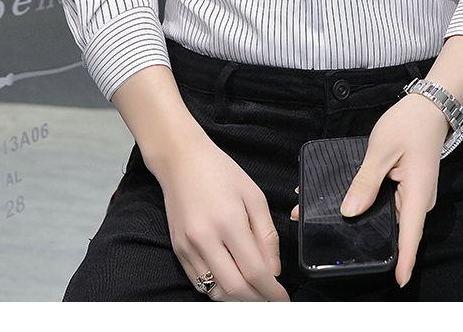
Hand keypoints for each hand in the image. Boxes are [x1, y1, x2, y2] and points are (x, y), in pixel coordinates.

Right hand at [152, 129, 289, 301]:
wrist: (182, 160)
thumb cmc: (220, 172)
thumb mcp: (253, 195)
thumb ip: (267, 233)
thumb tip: (274, 268)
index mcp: (229, 222)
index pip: (255, 271)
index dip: (272, 291)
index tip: (283, 299)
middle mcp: (205, 239)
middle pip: (235, 289)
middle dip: (257, 301)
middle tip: (272, 301)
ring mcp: (188, 247)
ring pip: (215, 291)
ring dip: (238, 300)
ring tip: (256, 295)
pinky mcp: (178, 250)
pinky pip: (199, 282)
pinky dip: (218, 290)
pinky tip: (233, 285)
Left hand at [289, 93, 449, 287]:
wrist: (427, 108)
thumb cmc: (408, 124)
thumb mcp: (381, 150)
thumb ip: (365, 182)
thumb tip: (349, 211)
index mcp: (417, 193)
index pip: (410, 235)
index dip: (403, 260)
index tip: (397, 281)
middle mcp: (417, 200)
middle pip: (391, 229)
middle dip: (361, 234)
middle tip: (319, 230)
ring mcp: (412, 196)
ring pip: (386, 216)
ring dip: (360, 217)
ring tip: (318, 211)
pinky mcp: (405, 190)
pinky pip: (385, 203)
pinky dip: (366, 201)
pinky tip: (344, 198)